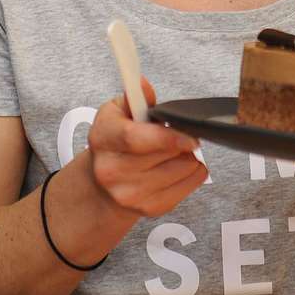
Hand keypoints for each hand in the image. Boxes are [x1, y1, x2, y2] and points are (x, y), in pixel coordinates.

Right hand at [87, 76, 207, 217]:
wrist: (104, 185)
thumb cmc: (114, 142)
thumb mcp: (117, 113)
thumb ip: (135, 98)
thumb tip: (143, 85)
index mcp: (103, 139)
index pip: (135, 139)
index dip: (167, 137)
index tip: (189, 135)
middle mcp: (112, 170)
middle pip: (166, 154)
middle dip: (182, 140)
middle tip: (179, 134)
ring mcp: (131, 194)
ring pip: (184, 169)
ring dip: (188, 156)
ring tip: (174, 151)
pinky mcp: (151, 208)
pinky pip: (190, 185)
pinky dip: (192, 172)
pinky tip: (176, 166)